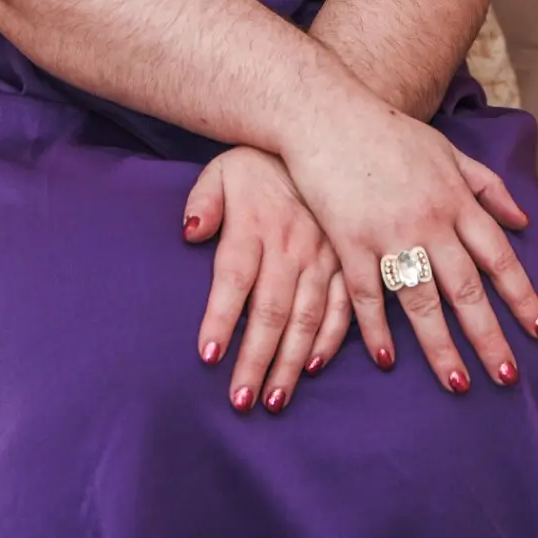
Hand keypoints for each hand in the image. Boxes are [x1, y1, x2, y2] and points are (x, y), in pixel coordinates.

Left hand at [181, 147, 351, 413]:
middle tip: (240, 401)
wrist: (322, 136)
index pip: (233, 279)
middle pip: (270, 311)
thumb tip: (189, 233)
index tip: (208, 357)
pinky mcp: (349, 261)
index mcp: (256, 225)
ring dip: (290, 362)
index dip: (220, 319)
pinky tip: (315, 367)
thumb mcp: (224, 168)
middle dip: (255, 360)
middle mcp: (291, 246)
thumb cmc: (261, 163)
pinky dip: (332, 339)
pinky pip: (344, 306)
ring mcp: (324, 256)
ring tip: (273, 400)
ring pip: (306, 318)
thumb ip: (204, 201)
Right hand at [280, 90, 537, 393]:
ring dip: (441, 347)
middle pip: (465, 288)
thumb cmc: (388, 131)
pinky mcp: (349, 239)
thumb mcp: (446, 150)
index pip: (498, 256)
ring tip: (459, 385)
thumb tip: (522, 221)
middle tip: (508, 378)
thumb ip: (486, 186)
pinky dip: (377, 329)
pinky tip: (387, 360)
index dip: (520, 296)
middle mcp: (428, 220)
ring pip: (421, 300)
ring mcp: (387, 232)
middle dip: (489, 337)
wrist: (326, 111)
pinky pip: (367, 294)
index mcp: (455, 198)